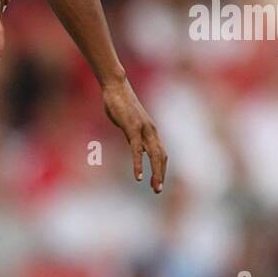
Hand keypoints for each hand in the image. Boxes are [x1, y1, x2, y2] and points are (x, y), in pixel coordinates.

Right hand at [102, 77, 166, 192]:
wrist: (116, 86)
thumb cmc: (118, 103)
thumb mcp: (127, 123)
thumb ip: (133, 136)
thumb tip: (137, 148)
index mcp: (150, 130)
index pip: (160, 153)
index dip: (160, 168)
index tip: (157, 182)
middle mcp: (151, 131)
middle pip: (161, 156)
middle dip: (160, 174)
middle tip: (158, 190)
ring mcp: (143, 129)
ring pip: (154, 155)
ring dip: (156, 173)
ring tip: (154, 187)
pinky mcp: (132, 128)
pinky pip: (137, 150)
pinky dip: (139, 164)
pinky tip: (139, 176)